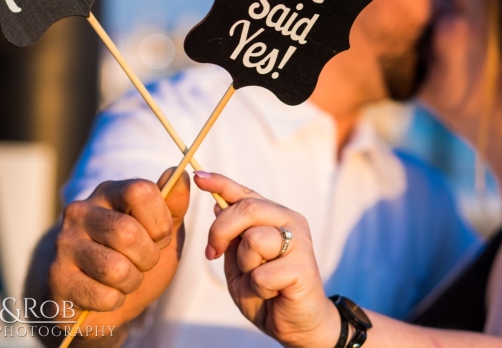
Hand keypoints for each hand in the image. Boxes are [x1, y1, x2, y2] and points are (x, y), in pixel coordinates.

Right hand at [49, 168, 189, 328]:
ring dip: (132, 281)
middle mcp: (81, 211)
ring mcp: (65, 243)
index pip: (141, 191)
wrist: (101, 299)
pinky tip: (105, 292)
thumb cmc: (135, 257)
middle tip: (143, 262)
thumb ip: (174, 205)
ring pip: (115, 268)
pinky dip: (115, 300)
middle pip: (128, 232)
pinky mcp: (57, 277)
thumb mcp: (162, 230)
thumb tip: (182, 174)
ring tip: (124, 278)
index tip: (160, 236)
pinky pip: (103, 296)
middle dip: (148, 257)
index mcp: (109, 192)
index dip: (159, 220)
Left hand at [194, 171, 340, 347]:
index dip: (220, 183)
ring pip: (254, 240)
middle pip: (247, 209)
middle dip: (220, 231)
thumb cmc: (266, 291)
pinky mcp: (303, 268)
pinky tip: (273, 293)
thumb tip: (218, 204)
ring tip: (259, 280)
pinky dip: (258, 289)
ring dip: (246, 266)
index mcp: (274, 216)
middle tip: (213, 254)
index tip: (197, 177)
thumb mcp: (239, 261)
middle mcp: (290, 222)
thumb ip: (232, 236)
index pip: (245, 193)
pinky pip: (262, 275)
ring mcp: (300, 243)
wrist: (295, 324)